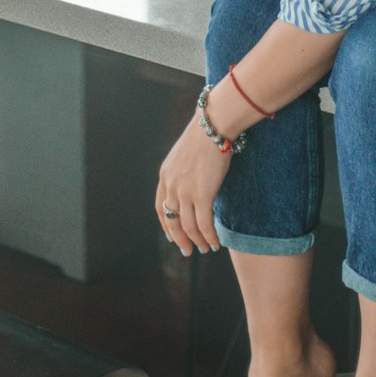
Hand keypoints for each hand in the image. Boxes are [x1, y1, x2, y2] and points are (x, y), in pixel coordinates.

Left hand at [155, 112, 230, 256]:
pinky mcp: (202, 195)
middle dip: (180, 239)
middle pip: (172, 221)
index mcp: (165, 175)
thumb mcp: (185, 153)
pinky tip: (215, 243)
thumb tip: (193, 179)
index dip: (166, 224)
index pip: (160, 207)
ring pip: (188, 226)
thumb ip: (184, 170)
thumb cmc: (205, 134)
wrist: (213, 125)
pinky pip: (204, 224)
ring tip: (205, 249)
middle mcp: (171, 185)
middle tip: (188, 250)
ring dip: (197, 241)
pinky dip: (209, 237)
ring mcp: (185, 191)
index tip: (172, 235)